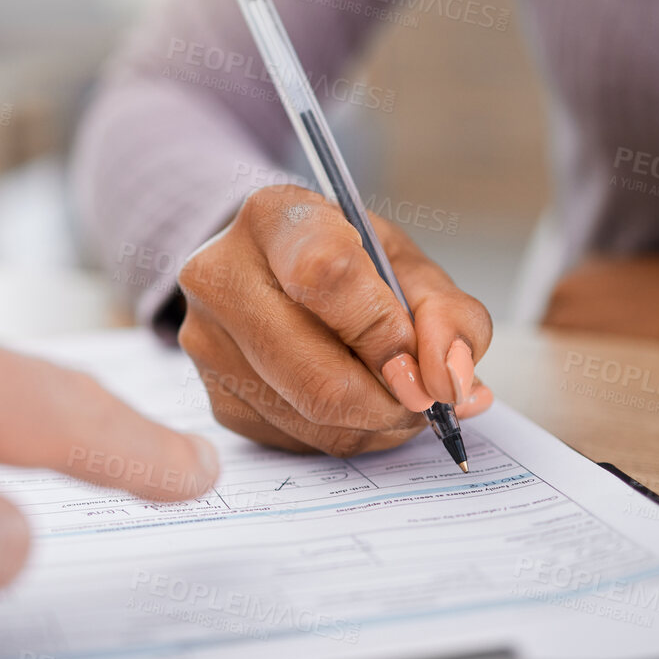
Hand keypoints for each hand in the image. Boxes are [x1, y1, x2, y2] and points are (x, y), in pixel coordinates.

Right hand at [176, 184, 492, 456]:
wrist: (280, 274)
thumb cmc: (348, 262)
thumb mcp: (406, 265)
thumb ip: (447, 313)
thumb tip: (450, 379)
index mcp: (273, 217)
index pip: (326, 277)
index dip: (385, 333)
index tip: (424, 364)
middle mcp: (221, 275)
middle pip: (317, 374)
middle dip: (391, 400)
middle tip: (425, 397)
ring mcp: (208, 342)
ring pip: (313, 417)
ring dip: (376, 423)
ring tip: (395, 394)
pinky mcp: (216, 397)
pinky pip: (299, 441)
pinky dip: (346, 434)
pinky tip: (356, 403)